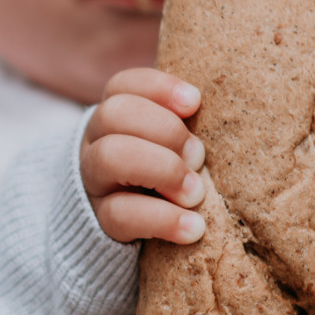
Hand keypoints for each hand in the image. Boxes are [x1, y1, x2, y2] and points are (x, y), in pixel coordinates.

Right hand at [81, 68, 206, 243]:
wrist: (128, 225)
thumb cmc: (163, 173)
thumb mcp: (170, 143)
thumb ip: (185, 124)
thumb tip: (219, 110)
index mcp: (114, 117)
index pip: (123, 86)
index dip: (159, 88)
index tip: (195, 102)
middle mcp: (97, 142)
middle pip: (113, 114)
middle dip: (165, 130)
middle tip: (199, 157)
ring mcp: (94, 182)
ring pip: (108, 157)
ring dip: (162, 169)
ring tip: (196, 193)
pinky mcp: (100, 221)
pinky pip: (119, 215)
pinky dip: (162, 219)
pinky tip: (194, 228)